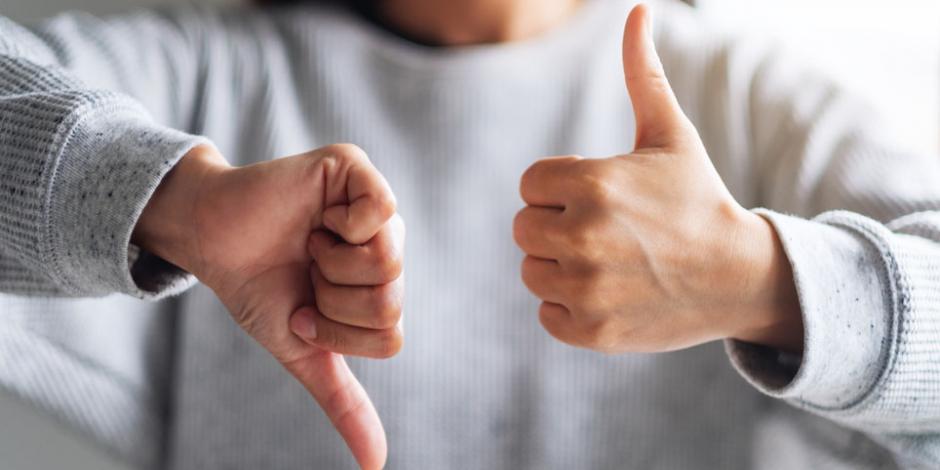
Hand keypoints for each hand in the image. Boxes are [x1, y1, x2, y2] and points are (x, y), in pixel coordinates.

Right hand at [134, 143, 402, 469]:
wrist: (209, 240)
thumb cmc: (258, 288)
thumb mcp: (303, 349)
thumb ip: (343, 399)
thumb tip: (375, 465)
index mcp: (383, 286)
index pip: (390, 334)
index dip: (338, 332)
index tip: (305, 308)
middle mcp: (389, 246)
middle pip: (391, 300)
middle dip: (332, 300)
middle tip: (306, 273)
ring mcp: (377, 206)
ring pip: (387, 263)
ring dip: (331, 266)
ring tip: (309, 244)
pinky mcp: (356, 169)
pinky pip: (381, 210)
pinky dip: (343, 227)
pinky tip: (320, 219)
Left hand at [513, 4, 801, 353]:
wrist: (739, 277)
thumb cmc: (698, 199)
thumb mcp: (671, 134)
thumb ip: (642, 74)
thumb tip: (639, 9)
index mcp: (591, 184)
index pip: (531, 185)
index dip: (562, 189)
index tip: (602, 197)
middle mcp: (583, 237)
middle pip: (525, 228)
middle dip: (558, 226)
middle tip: (608, 232)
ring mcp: (587, 289)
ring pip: (532, 272)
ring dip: (562, 268)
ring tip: (612, 262)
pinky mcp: (592, 331)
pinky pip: (548, 315)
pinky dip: (572, 309)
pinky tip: (613, 293)